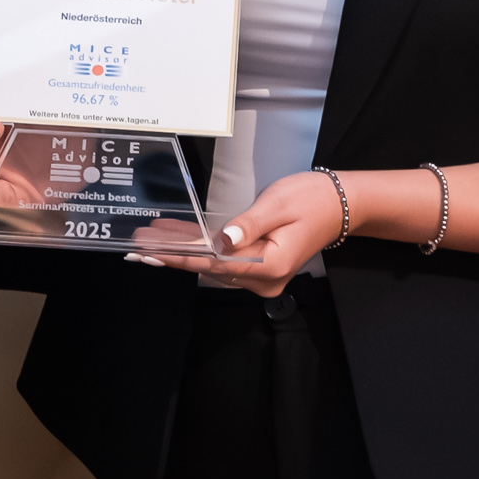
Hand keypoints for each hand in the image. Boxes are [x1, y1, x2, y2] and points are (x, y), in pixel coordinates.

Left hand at [137, 171, 347, 292]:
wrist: (340, 204)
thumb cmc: (312, 199)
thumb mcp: (277, 205)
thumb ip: (248, 224)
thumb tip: (221, 242)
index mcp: (271, 265)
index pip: (215, 264)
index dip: (180, 258)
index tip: (151, 254)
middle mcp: (266, 279)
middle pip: (210, 268)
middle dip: (174, 254)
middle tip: (139, 244)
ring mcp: (263, 277)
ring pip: (214, 265)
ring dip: (185, 251)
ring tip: (152, 238)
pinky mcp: (260, 268)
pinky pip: (225, 261)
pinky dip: (202, 250)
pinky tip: (179, 239)